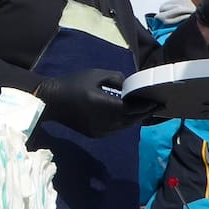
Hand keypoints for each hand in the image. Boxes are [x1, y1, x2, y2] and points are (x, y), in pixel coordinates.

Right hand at [34, 69, 156, 137]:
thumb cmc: (72, 84)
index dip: (146, 106)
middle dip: (144, 113)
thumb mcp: (95, 74)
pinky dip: (123, 123)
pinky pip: (115, 129)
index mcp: (103, 105)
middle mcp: (103, 121)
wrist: (51, 101)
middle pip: (131, 120)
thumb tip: (130, 86)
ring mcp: (99, 130)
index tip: (158, 101)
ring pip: (124, 126)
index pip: (132, 109)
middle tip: (157, 106)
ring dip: (135, 119)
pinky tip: (127, 116)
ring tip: (145, 111)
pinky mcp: (95, 134)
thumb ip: (116, 79)